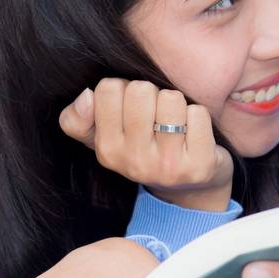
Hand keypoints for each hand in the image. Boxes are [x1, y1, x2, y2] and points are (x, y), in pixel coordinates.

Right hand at [58, 79, 233, 211]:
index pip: (108, 89)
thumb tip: (86, 95)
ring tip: (175, 123)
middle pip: (140, 90)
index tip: (132, 107)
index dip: (124, 88)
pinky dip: (198, 116)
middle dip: (152, 93)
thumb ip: (79, 118)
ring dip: (177, 103)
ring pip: (171, 99)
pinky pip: (198, 114)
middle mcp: (133, 161)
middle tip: (157, 114)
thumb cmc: (145, 150)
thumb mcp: (105, 138)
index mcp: (106, 150)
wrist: (190, 189)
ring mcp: (166, 166)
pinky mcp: (199, 166)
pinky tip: (194, 134)